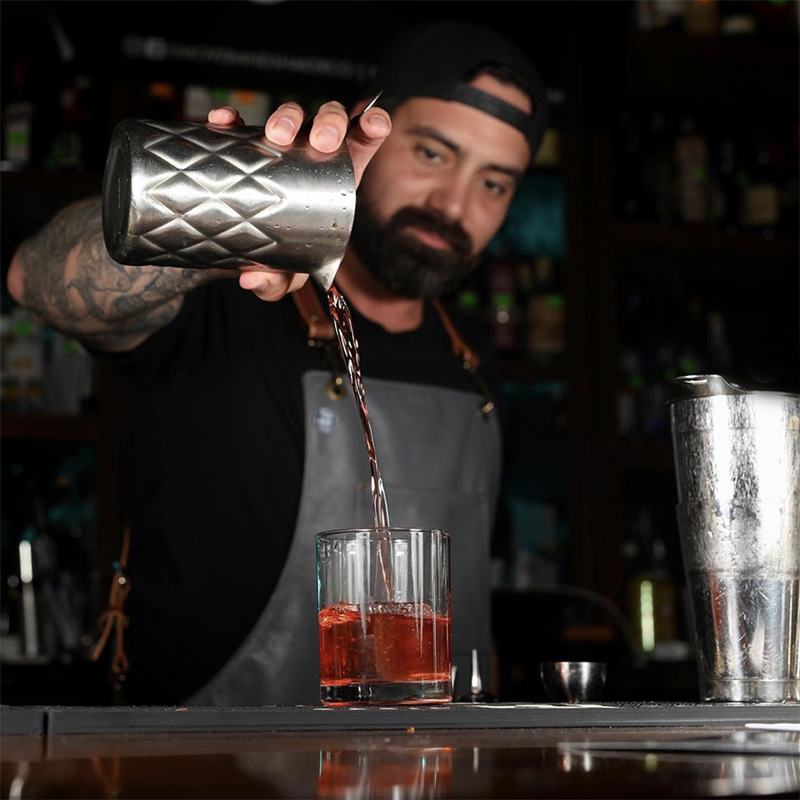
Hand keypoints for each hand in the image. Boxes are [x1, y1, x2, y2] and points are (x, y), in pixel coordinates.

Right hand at [207, 101, 390, 301]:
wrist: (249, 244)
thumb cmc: (283, 254)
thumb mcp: (288, 274)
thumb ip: (277, 283)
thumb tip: (251, 281)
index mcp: (338, 174)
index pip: (363, 139)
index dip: (373, 124)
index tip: (375, 125)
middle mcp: (313, 150)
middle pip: (331, 120)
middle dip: (330, 122)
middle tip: (321, 142)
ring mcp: (281, 141)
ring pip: (292, 113)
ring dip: (287, 117)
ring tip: (277, 135)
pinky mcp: (247, 140)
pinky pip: (241, 121)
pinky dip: (233, 117)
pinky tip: (224, 120)